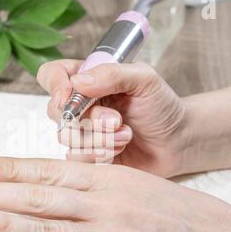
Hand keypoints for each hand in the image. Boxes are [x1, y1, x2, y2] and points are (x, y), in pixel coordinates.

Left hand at [0, 158, 230, 231]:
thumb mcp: (129, 181)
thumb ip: (88, 183)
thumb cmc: (168, 208)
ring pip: (48, 230)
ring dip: (6, 224)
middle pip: (40, 198)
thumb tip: (45, 186)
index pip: (50, 170)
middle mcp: (104, 205)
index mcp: (107, 178)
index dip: (13, 168)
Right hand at [37, 60, 187, 176]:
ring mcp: (83, 131)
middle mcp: (81, 105)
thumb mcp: (144, 79)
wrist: (177, 141)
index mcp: (89, 79)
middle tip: (116, 120)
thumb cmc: (162, 106)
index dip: (54, 85)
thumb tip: (77, 82)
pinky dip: (101, 153)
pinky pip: (77, 157)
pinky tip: (121, 147)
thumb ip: (111, 74)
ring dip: (99, 138)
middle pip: (55, 111)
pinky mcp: (88, 155)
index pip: (53, 75)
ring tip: (126, 134)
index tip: (68, 96)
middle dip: (87, 118)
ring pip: (67, 137)